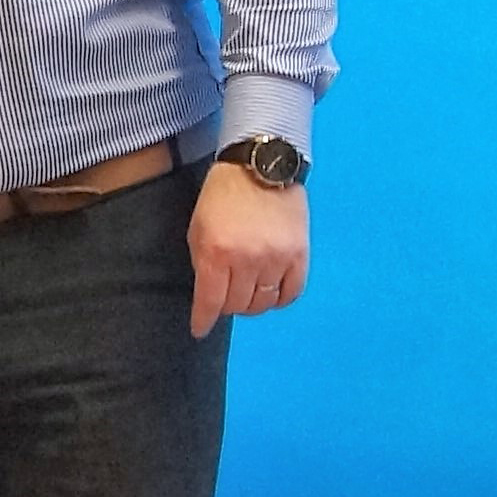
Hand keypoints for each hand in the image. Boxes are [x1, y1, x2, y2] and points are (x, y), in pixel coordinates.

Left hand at [187, 162, 309, 337]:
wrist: (260, 166)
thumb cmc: (222, 197)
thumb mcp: (197, 229)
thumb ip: (202, 264)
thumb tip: (209, 297)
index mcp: (216, 252)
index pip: (210, 302)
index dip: (203, 321)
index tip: (200, 330)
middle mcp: (247, 260)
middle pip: (237, 306)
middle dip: (227, 306)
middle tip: (225, 295)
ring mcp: (276, 258)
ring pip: (263, 303)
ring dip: (252, 302)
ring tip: (247, 289)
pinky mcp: (299, 255)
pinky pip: (291, 294)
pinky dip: (279, 298)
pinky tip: (270, 290)